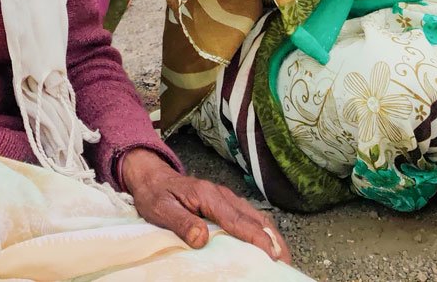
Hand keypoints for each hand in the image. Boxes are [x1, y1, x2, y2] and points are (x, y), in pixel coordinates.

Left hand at [121, 149, 290, 263]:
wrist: (151, 176)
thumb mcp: (161, 209)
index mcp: (208, 195)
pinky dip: (262, 229)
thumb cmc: (155, 194)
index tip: (271, 255)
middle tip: (285, 261)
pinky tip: (266, 242)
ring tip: (282, 255)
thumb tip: (203, 239)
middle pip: (254, 218)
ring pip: (255, 216)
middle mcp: (222, 194)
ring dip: (271, 235)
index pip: (237, 220)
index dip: (256, 238)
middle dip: (272, 239)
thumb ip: (182, 223)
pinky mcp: (225, 203)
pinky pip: (248, 216)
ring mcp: (225, 197)